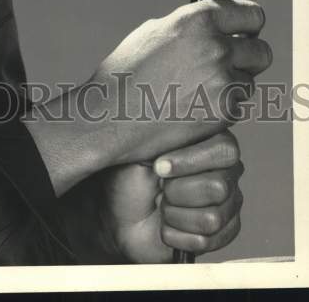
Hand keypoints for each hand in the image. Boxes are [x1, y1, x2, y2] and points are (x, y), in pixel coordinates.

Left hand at [74, 131, 244, 263]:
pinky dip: (177, 236)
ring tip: (162, 206)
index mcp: (209, 142)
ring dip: (174, 215)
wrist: (118, 217)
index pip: (225, 148)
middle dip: (177, 192)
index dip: (190, 161)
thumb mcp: (139, 147)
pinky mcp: (223, 233)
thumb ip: (160, 128)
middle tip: (160, 189)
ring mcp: (228, 203)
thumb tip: (166, 105)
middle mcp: (226, 171)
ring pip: (212, 217)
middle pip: (218, 186)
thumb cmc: (129, 177)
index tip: (158, 167)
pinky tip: (168, 226)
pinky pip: (208, 240)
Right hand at [89, 0, 270, 166]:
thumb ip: (190, 27)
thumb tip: (214, 27)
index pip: (251, 15)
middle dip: (249, 58)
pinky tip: (194, 105)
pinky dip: (222, 107)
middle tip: (233, 63)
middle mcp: (214, 46)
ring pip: (249, 81)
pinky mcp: (223, 111)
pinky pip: (237, 105)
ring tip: (200, 89)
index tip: (247, 32)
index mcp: (197, 20)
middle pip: (261, 51)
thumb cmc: (126, 73)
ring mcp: (221, 80)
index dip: (249, 25)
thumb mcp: (153, 32)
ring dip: (233, 85)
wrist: (112, 115)